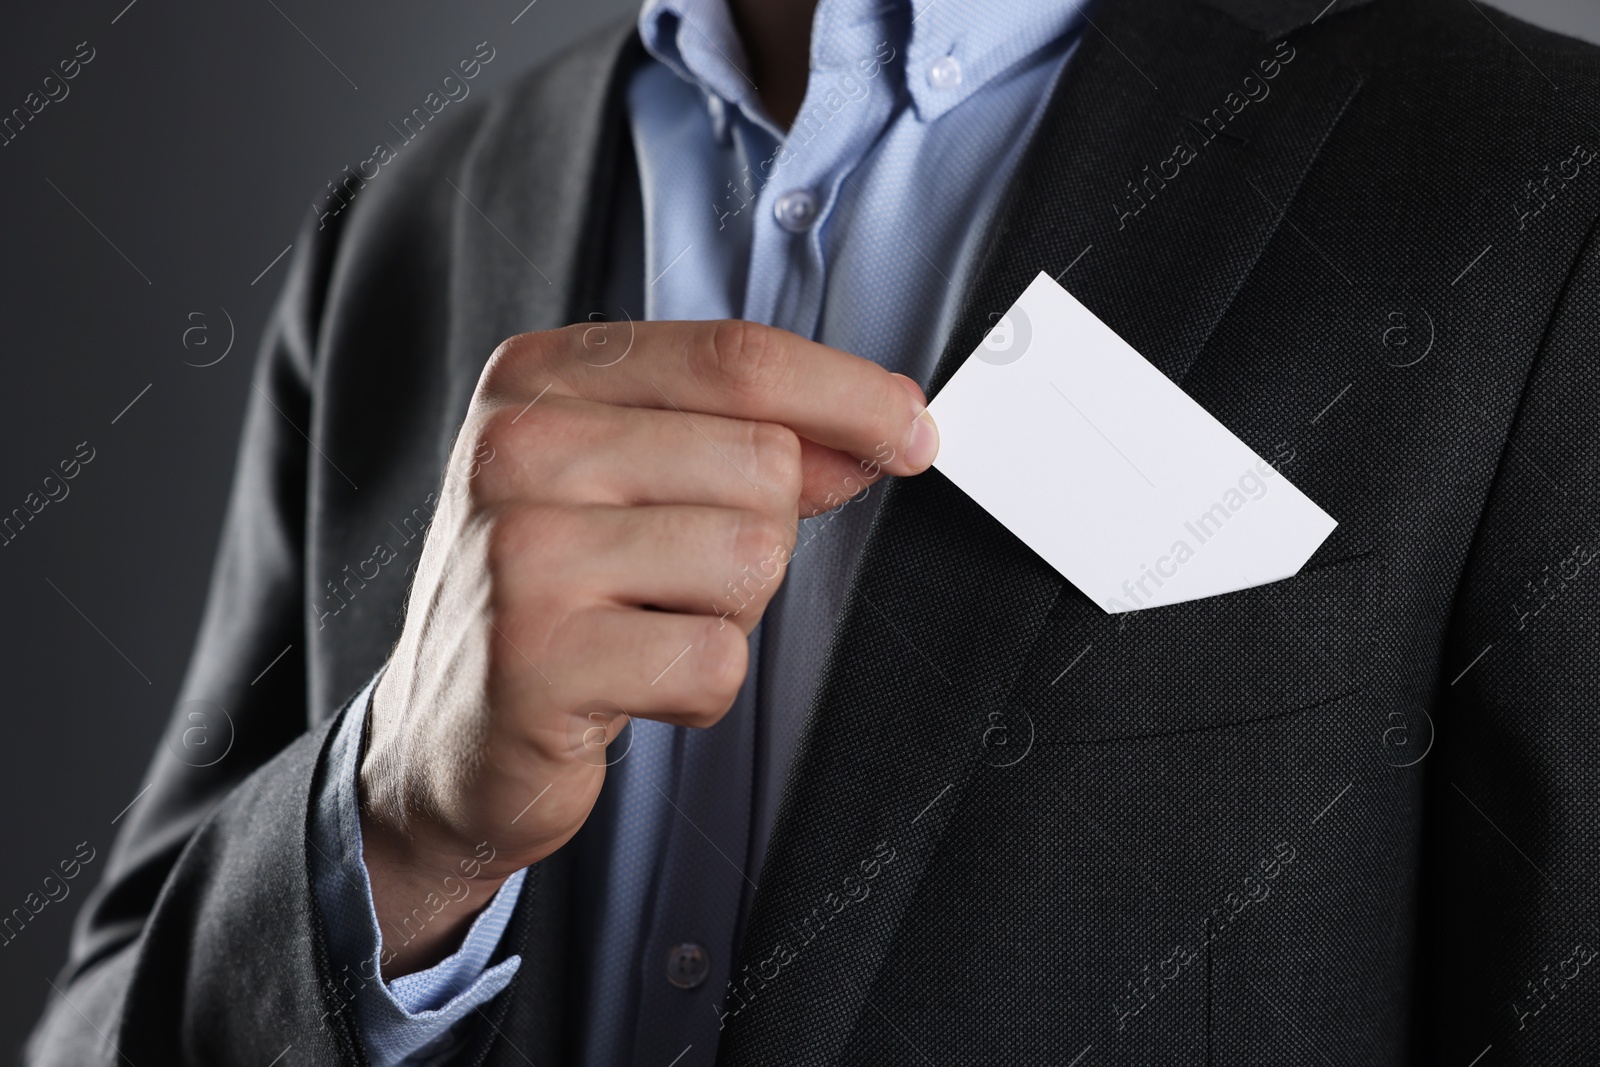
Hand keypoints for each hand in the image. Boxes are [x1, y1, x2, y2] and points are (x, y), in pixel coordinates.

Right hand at [358, 319, 937, 974]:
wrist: (445, 736)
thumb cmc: (553, 596)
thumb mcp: (633, 483)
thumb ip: (748, 442)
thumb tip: (884, 432)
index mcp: (540, 378)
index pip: (737, 357)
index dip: (849, 395)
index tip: (910, 429)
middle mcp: (517, 448)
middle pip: (762, 461)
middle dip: (758, 534)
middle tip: (671, 578)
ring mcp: (519, 552)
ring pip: (751, 557)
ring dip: (727, 613)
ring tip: (640, 627)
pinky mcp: (537, 660)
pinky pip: (716, 657)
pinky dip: (698, 690)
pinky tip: (626, 686)